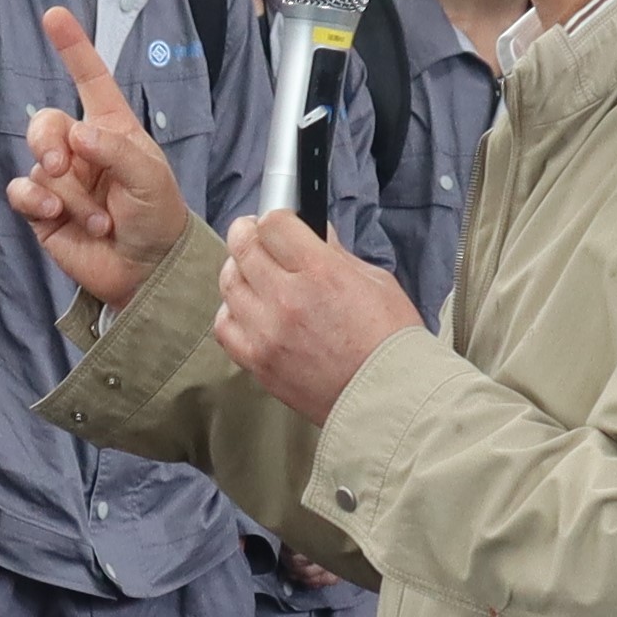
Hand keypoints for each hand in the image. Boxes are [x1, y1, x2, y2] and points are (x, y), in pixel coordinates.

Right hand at [2, 5, 195, 312]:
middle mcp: (82, 149)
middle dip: (50, 142)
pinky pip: (22, 191)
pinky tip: (56, 216)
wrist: (146, 271)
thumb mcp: (151, 179)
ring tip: (98, 221)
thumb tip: (77, 136)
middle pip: (45, 123)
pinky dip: (36, 201)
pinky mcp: (42, 209)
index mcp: (112, 129)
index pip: (90, 80)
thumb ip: (116, 151)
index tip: (54, 16)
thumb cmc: (158, 218)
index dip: (73, 47)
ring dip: (69, 195)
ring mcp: (60, 179)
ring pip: (39, 166)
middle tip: (64, 166)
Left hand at [212, 210, 420, 425]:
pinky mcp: (259, 363)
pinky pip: (225, 326)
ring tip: (252, 271)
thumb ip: (336, 254)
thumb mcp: (376, 282)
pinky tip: (246, 309)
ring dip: (237, 269)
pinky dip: (230, 311)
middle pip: (242, 247)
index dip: (276, 217)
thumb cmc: (391, 342)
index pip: (273, 224)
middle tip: (255, 233)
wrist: (390, 399)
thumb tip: (313, 232)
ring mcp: (268, 333)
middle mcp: (287, 299)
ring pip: (228, 283)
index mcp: (321, 272)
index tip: (279, 221)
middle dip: (247, 232)